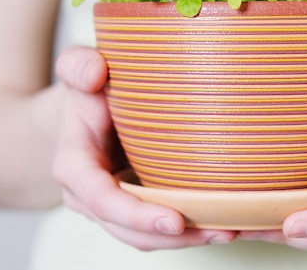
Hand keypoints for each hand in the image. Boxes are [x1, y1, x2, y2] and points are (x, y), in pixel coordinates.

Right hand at [52, 46, 237, 249]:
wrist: (87, 112)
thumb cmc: (89, 90)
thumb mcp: (79, 69)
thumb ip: (78, 65)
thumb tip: (96, 73)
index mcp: (75, 167)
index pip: (101, 198)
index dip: (136, 214)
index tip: (174, 220)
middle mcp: (89, 197)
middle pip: (129, 230)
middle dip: (173, 237)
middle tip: (222, 231)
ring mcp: (113, 208)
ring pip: (146, 238)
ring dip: (188, 240)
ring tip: (230, 231)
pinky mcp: (135, 208)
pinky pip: (158, 231)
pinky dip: (190, 231)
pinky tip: (224, 224)